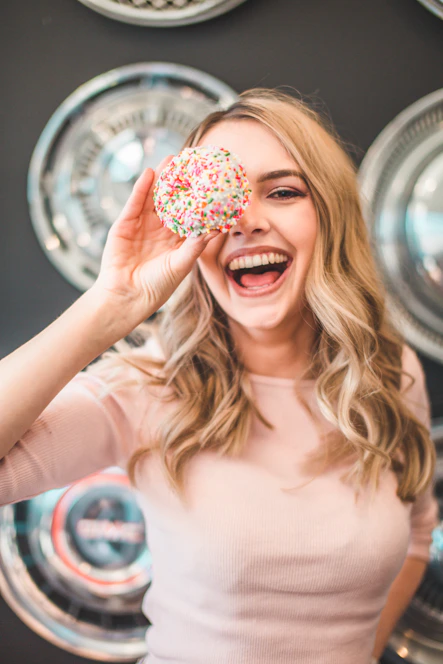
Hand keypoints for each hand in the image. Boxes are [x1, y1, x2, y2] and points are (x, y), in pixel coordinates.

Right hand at [93, 155, 218, 321]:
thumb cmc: (157, 287)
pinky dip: (141, 188)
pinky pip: (134, 203)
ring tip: (172, 159)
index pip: (190, 214)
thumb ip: (196, 245)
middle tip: (193, 161)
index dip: (199, 198)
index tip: (211, 181)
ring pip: (154, 197)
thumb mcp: (181, 265)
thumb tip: (217, 228)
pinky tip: (150, 174)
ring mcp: (142, 225)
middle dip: (181, 182)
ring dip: (162, 178)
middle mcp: (160, 230)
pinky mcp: (124, 224)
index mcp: (177, 240)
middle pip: (172, 201)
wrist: (127, 297)